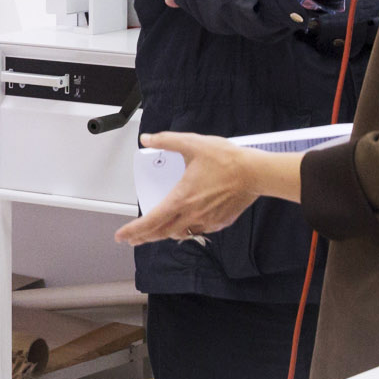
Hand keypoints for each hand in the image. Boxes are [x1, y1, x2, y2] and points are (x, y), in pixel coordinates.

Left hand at [115, 133, 265, 244]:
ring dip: (164, 234)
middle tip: (132, 238)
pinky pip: (198, 230)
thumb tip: (147, 139)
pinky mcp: (220, 222)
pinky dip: (186, 229)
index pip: (151, 220)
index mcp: (182, 199)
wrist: (256, 173)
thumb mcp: (192, 144)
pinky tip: (183, 225)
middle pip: (162, 232)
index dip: (134, 230)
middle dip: (144, 236)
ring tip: (154, 232)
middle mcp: (192, 214)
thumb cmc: (227, 160)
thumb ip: (166, 141)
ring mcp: (207, 221)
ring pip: (180, 233)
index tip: (122, 236)